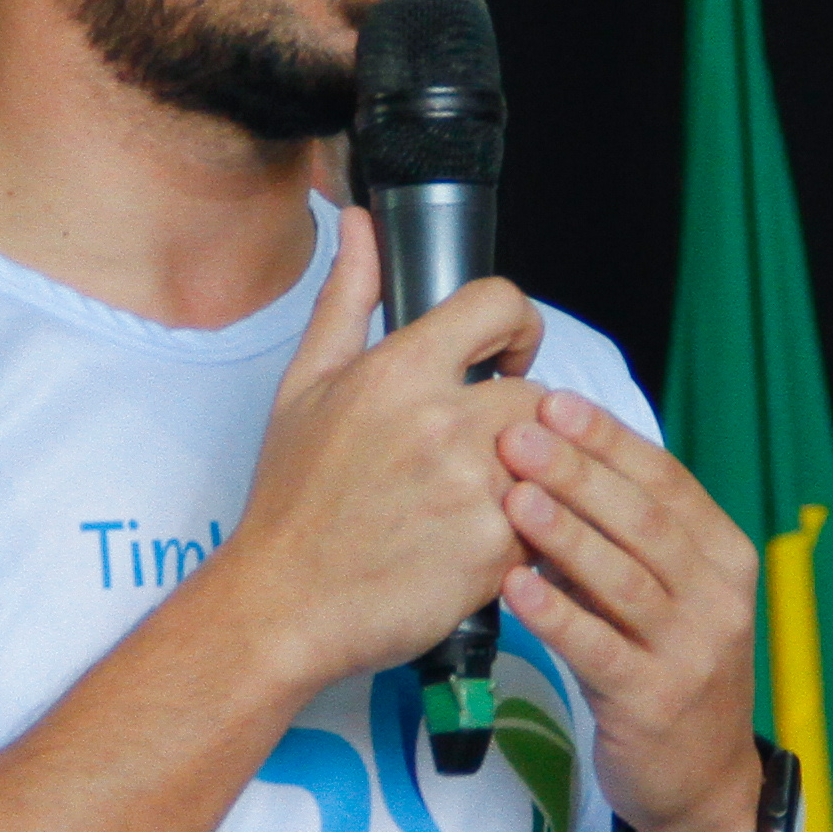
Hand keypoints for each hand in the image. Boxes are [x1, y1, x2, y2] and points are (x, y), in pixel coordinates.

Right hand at [218, 235, 543, 688]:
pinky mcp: (495, 549)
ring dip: (529, 480)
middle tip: (486, 453)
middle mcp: (442, 422)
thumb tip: (359, 225)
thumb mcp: (304, 386)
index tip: (506, 356)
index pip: (498, 302)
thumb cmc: (292, 501)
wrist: (283, 606)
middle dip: (522, 420)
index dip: (516, 324)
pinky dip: (523, 538)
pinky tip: (477, 547)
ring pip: (549, 461)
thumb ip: (346, 299)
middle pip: (537, 393)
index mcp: (398, 371)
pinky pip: (544, 525)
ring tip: (480, 504)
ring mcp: (475, 487)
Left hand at [496, 387, 763, 831]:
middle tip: (516, 434)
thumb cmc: (667, 671)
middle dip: (578, 472)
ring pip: (625, 580)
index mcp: (724, 557)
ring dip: (565, 534)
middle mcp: (718, 599)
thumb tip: (553, 460)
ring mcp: (691, 652)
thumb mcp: (668, 597)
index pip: (666, 482)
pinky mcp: (653, 703)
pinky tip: (516, 585)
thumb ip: (626, 540)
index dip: (608, 440)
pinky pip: (599, 649)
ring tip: (512, 495)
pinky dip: (557, 614)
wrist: (700, 784)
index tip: (553, 402)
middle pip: (644, 522)